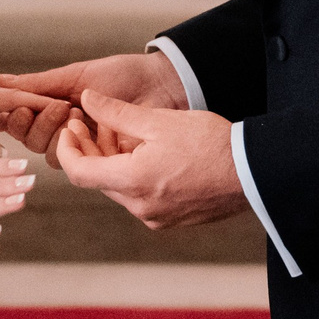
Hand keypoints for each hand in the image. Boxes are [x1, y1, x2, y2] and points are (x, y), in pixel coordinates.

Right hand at [0, 52, 186, 159]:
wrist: (161, 84)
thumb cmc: (121, 75)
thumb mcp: (76, 75)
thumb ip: (39, 83)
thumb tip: (1, 81)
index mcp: (54, 112)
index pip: (23, 126)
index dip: (20, 119)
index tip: (25, 105)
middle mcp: (66, 134)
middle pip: (35, 144)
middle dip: (43, 125)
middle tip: (62, 106)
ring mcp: (87, 150)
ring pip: (55, 157)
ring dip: (63, 135)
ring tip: (79, 113)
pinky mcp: (108, 163)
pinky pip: (86, 165)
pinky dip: (88, 145)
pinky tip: (99, 127)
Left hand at [0, 81, 75, 159]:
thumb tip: (6, 157)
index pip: (15, 98)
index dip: (41, 104)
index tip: (66, 109)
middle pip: (20, 103)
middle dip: (46, 111)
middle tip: (73, 121)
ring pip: (15, 112)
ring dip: (36, 120)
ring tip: (62, 130)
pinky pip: (3, 121)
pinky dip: (20, 128)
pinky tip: (37, 138)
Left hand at [53, 90, 246, 230]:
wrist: (251, 171)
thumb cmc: (208, 142)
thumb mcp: (159, 120)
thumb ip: (116, 112)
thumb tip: (87, 99)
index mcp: (133, 182)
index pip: (78, 172)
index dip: (66, 150)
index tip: (68, 129)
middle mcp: (140, 207)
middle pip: (99, 179)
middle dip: (91, 150)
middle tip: (90, 122)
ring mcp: (156, 217)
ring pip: (119, 188)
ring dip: (112, 162)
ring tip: (121, 133)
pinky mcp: (171, 219)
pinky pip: (140, 197)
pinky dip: (133, 175)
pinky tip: (145, 152)